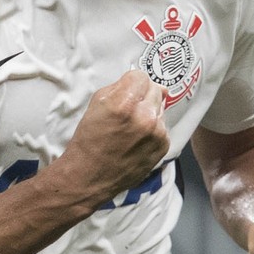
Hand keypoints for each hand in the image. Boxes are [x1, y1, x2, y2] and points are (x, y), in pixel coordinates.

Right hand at [61, 70, 169, 202]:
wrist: (89, 176)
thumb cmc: (89, 140)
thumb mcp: (96, 104)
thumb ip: (120, 87)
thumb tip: (143, 81)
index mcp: (124, 103)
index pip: (141, 76)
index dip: (131, 82)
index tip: (126, 91)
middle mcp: (144, 117)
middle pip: (155, 89)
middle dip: (142, 96)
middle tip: (127, 111)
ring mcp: (156, 133)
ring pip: (160, 108)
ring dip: (148, 113)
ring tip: (131, 128)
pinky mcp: (163, 146)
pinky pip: (162, 126)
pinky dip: (153, 130)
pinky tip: (137, 140)